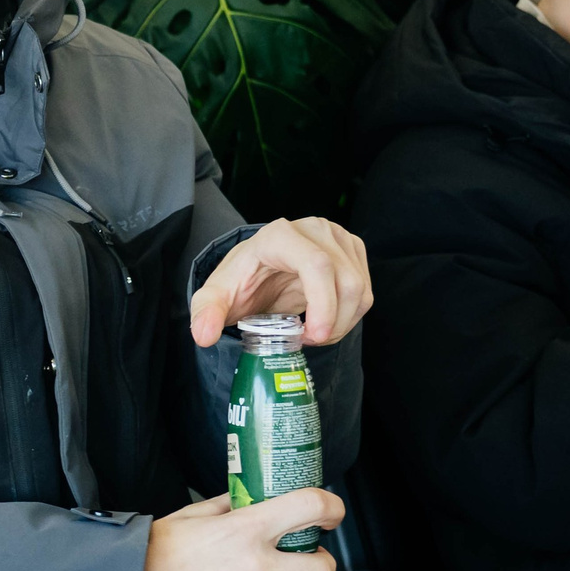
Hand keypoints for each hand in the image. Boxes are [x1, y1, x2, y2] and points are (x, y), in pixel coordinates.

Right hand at [142, 491, 342, 570]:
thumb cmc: (152, 550)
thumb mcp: (192, 514)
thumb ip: (229, 506)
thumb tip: (252, 498)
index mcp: (245, 530)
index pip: (309, 508)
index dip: (331, 507)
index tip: (331, 512)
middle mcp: (254, 567)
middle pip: (320, 570)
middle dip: (320, 562)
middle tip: (307, 557)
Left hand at [190, 218, 372, 347]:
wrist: (258, 267)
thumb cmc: (241, 279)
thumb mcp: (216, 296)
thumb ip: (206, 312)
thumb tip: (204, 334)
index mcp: (280, 235)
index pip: (316, 265)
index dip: (323, 303)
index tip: (315, 335)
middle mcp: (315, 229)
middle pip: (346, 281)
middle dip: (332, 322)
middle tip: (306, 340)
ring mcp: (338, 237)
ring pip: (360, 289)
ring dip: (342, 322)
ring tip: (312, 332)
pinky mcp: (353, 251)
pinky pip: (365, 290)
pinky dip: (350, 315)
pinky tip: (325, 320)